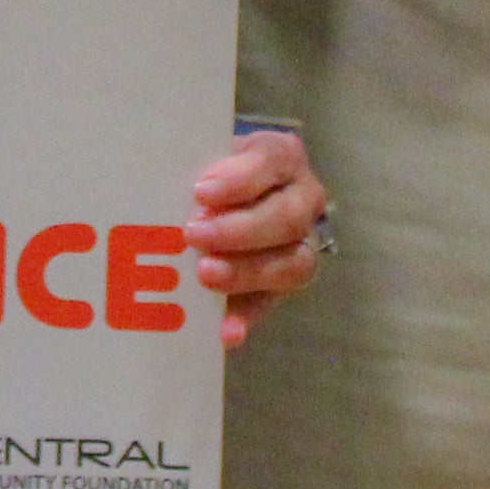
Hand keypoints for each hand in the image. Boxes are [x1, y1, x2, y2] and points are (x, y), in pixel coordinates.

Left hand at [190, 127, 328, 348]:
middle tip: (193, 235)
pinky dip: (248, 316)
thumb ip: (199, 170)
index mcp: (282, 157)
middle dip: (239, 230)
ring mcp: (302, 243)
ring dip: (248, 272)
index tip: (201, 192)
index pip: (272, 161)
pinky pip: (272, 302)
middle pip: (287, 218)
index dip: (240, 180)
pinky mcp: (284, 282)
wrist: (220, 195)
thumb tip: (186, 197)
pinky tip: (227, 332)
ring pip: (293, 263)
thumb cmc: (209, 169)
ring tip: (206, 275)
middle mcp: (303, 198)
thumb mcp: (204, 155)